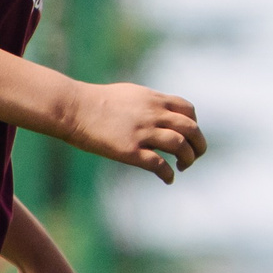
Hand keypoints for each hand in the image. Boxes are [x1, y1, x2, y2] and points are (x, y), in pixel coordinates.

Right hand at [61, 83, 204, 183]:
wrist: (74, 109)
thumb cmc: (97, 102)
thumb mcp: (130, 94)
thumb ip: (148, 103)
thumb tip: (160, 111)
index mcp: (153, 100)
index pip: (188, 111)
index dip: (194, 125)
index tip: (188, 136)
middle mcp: (153, 114)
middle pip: (191, 129)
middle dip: (199, 145)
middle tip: (194, 156)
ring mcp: (143, 132)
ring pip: (180, 146)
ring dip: (188, 159)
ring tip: (182, 167)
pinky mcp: (131, 150)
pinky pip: (159, 164)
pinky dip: (168, 174)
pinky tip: (167, 179)